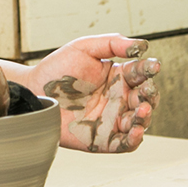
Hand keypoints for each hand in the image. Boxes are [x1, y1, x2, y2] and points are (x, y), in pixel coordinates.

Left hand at [28, 34, 158, 152]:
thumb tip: (142, 45)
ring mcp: (112, 119)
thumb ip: (112, 43)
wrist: (34, 93)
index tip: (153, 66)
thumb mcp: (83, 48)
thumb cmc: (56, 71)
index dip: (150, 69)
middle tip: (146, 90)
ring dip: (146, 117)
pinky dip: (134, 140)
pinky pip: (125, 143)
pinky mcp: (103, 139)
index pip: (141, 72)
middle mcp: (118, 98)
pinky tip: (136, 131)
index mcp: (117, 76)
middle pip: (145, 98)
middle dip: (151, 94)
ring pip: (140, 121)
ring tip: (142, 110)